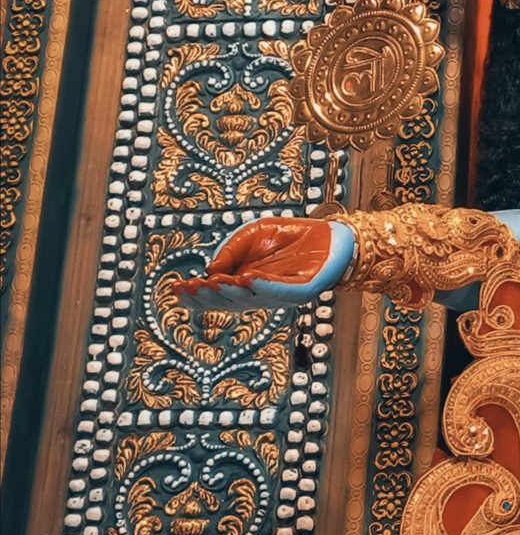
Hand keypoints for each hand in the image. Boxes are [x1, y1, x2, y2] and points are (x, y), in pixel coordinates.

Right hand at [178, 216, 353, 307]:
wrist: (328, 233)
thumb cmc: (287, 236)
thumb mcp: (251, 235)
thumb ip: (230, 250)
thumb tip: (210, 270)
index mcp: (244, 285)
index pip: (217, 295)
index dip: (196, 295)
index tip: (175, 289)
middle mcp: (260, 295)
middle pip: (230, 301)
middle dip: (209, 295)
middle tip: (190, 288)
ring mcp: (281, 295)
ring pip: (252, 298)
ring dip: (232, 292)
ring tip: (214, 282)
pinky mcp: (303, 290)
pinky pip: (281, 290)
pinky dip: (264, 286)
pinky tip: (248, 279)